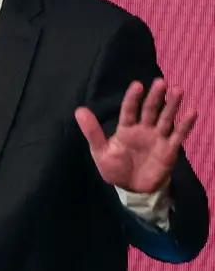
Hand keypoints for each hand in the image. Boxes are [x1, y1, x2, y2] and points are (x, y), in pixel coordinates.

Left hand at [75, 78, 196, 193]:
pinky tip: (192, 111)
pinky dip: (186, 124)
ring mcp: (158, 138)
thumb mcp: (100, 151)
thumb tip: (78, 110)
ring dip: (172, 105)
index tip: (137, 84)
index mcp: (126, 129)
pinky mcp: (170, 149)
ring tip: (177, 89)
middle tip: (160, 82)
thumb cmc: (115, 168)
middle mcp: (143, 129)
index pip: (129, 110)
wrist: (132, 189)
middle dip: (155, 96)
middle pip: (150, 110)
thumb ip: (92, 132)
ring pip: (166, 118)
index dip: (133, 98)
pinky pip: (179, 135)